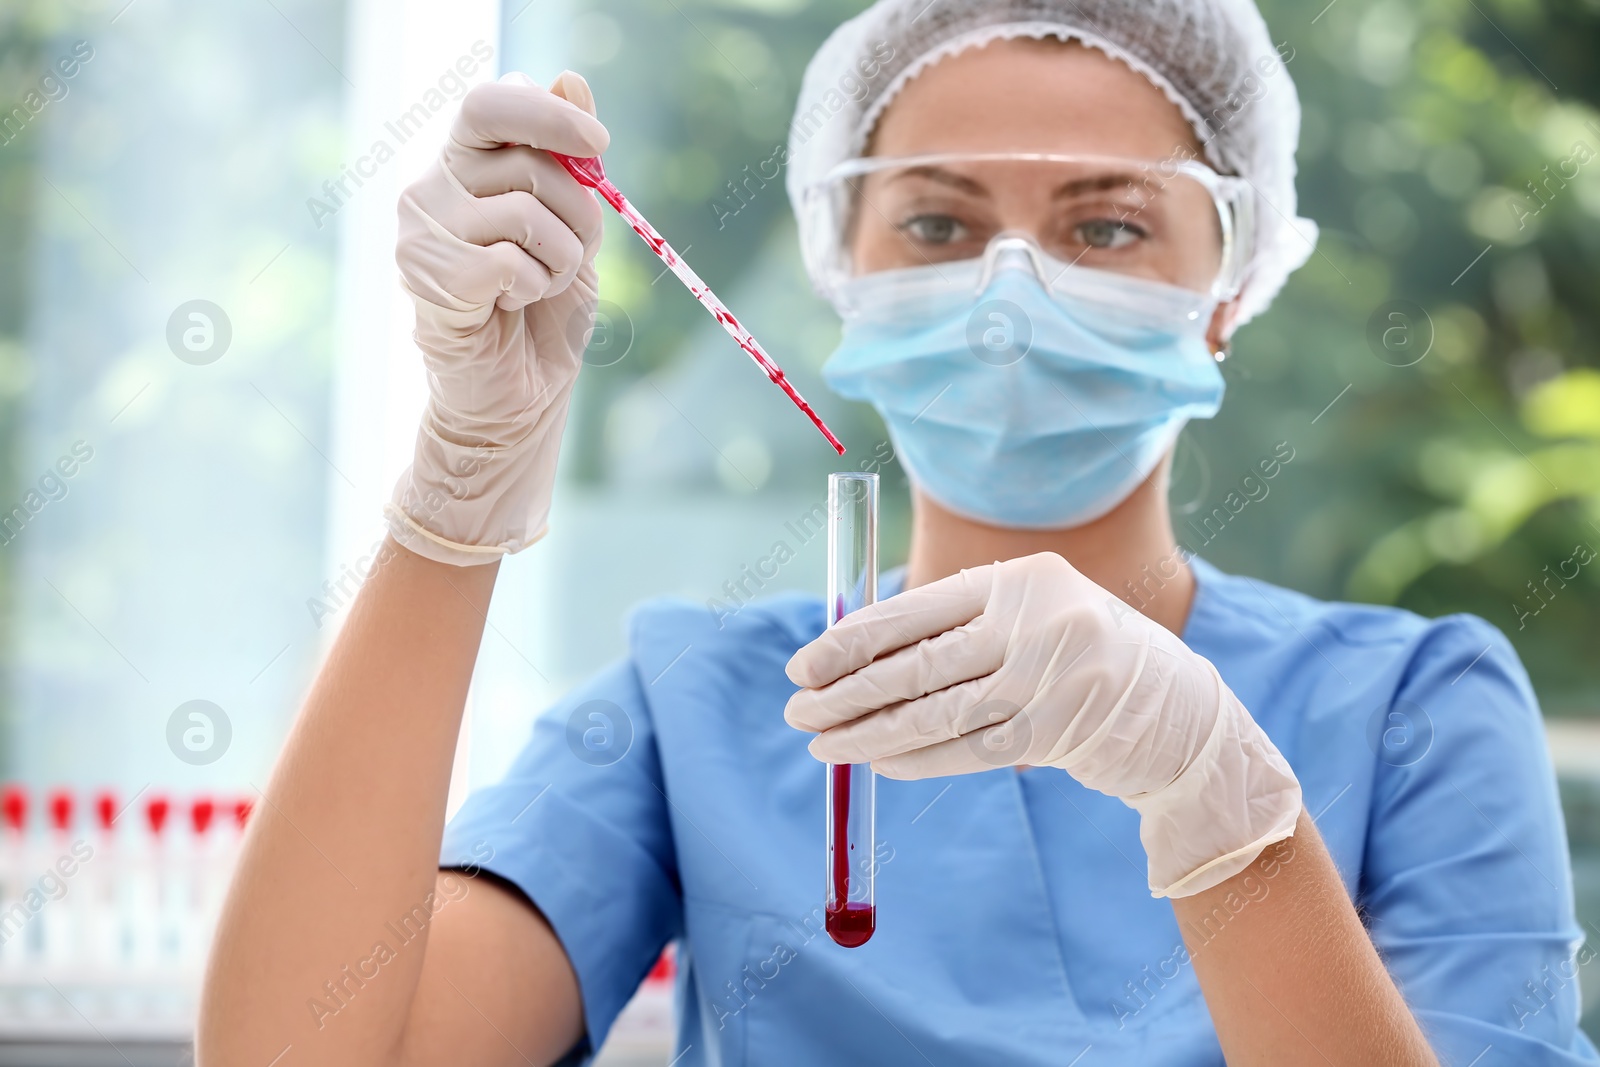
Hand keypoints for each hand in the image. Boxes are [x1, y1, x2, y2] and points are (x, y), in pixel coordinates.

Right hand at [386, 71, 607, 564]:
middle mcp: (431, 188)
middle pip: (526, 162)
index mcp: (464, 164)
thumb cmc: (543, 313)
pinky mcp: (428, 278)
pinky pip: (508, 261)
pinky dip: (532, 287)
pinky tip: (511, 306)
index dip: (550, 114)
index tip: (599, 144)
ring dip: (558, 258)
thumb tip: (570, 78)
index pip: (492, 102)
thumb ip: (570, 161)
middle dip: (577, 211)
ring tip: (537, 286)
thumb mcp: (573, 228)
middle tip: (567, 255)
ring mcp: (421, 232)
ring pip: (525, 213)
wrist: (517, 399)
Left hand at [784, 552, 1301, 896]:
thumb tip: (852, 652)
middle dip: (846, 691)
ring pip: (934, 713)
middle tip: (797, 711)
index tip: (804, 665)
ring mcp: (1049, 680)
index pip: (915, 609)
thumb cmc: (1079, 658)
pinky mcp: (1056, 734)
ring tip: (823, 745)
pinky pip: (965, 750)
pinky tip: (876, 761)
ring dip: (868, 733)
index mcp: (1020, 579)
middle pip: (917, 664)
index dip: (851, 640)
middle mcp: (1035, 622)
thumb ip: (957, 627)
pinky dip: (914, 758)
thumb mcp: (1029, 618)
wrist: (1177, 715)